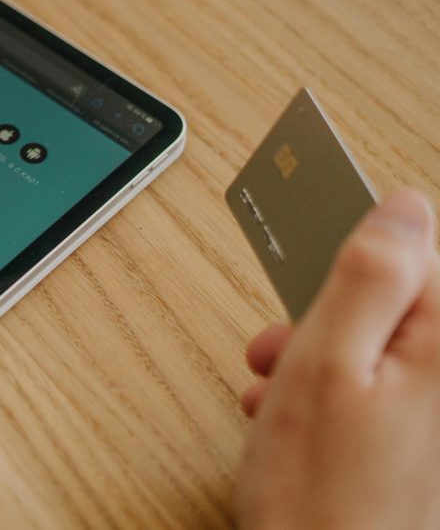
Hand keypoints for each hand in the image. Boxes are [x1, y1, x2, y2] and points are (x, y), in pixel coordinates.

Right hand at [236, 189, 439, 528]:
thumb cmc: (320, 495)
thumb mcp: (324, 365)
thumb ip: (367, 278)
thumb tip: (401, 208)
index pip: (421, 248)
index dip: (357, 252)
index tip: (313, 265)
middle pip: (398, 300)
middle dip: (332, 310)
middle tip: (285, 340)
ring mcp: (438, 412)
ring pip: (380, 343)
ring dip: (321, 351)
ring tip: (278, 384)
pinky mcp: (423, 438)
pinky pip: (378, 384)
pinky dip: (332, 387)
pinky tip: (296, 415)